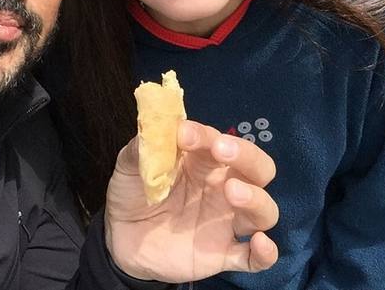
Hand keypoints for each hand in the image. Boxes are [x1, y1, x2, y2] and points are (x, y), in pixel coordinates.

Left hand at [104, 120, 278, 282]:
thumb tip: (155, 126)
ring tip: (233, 193)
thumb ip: (143, 148)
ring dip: (256, 198)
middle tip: (222, 151)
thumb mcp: (130, 165)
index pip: (219, 141)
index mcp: (204, 161)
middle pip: (258, 168)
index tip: (185, 135)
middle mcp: (224, 188)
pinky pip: (254, 258)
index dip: (205, 135)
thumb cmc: (134, 193)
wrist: (119, 238)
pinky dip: (264, 253)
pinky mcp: (223, 254)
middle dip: (247, 156)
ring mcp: (227, 222)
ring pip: (264, 210)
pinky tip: (260, 243)